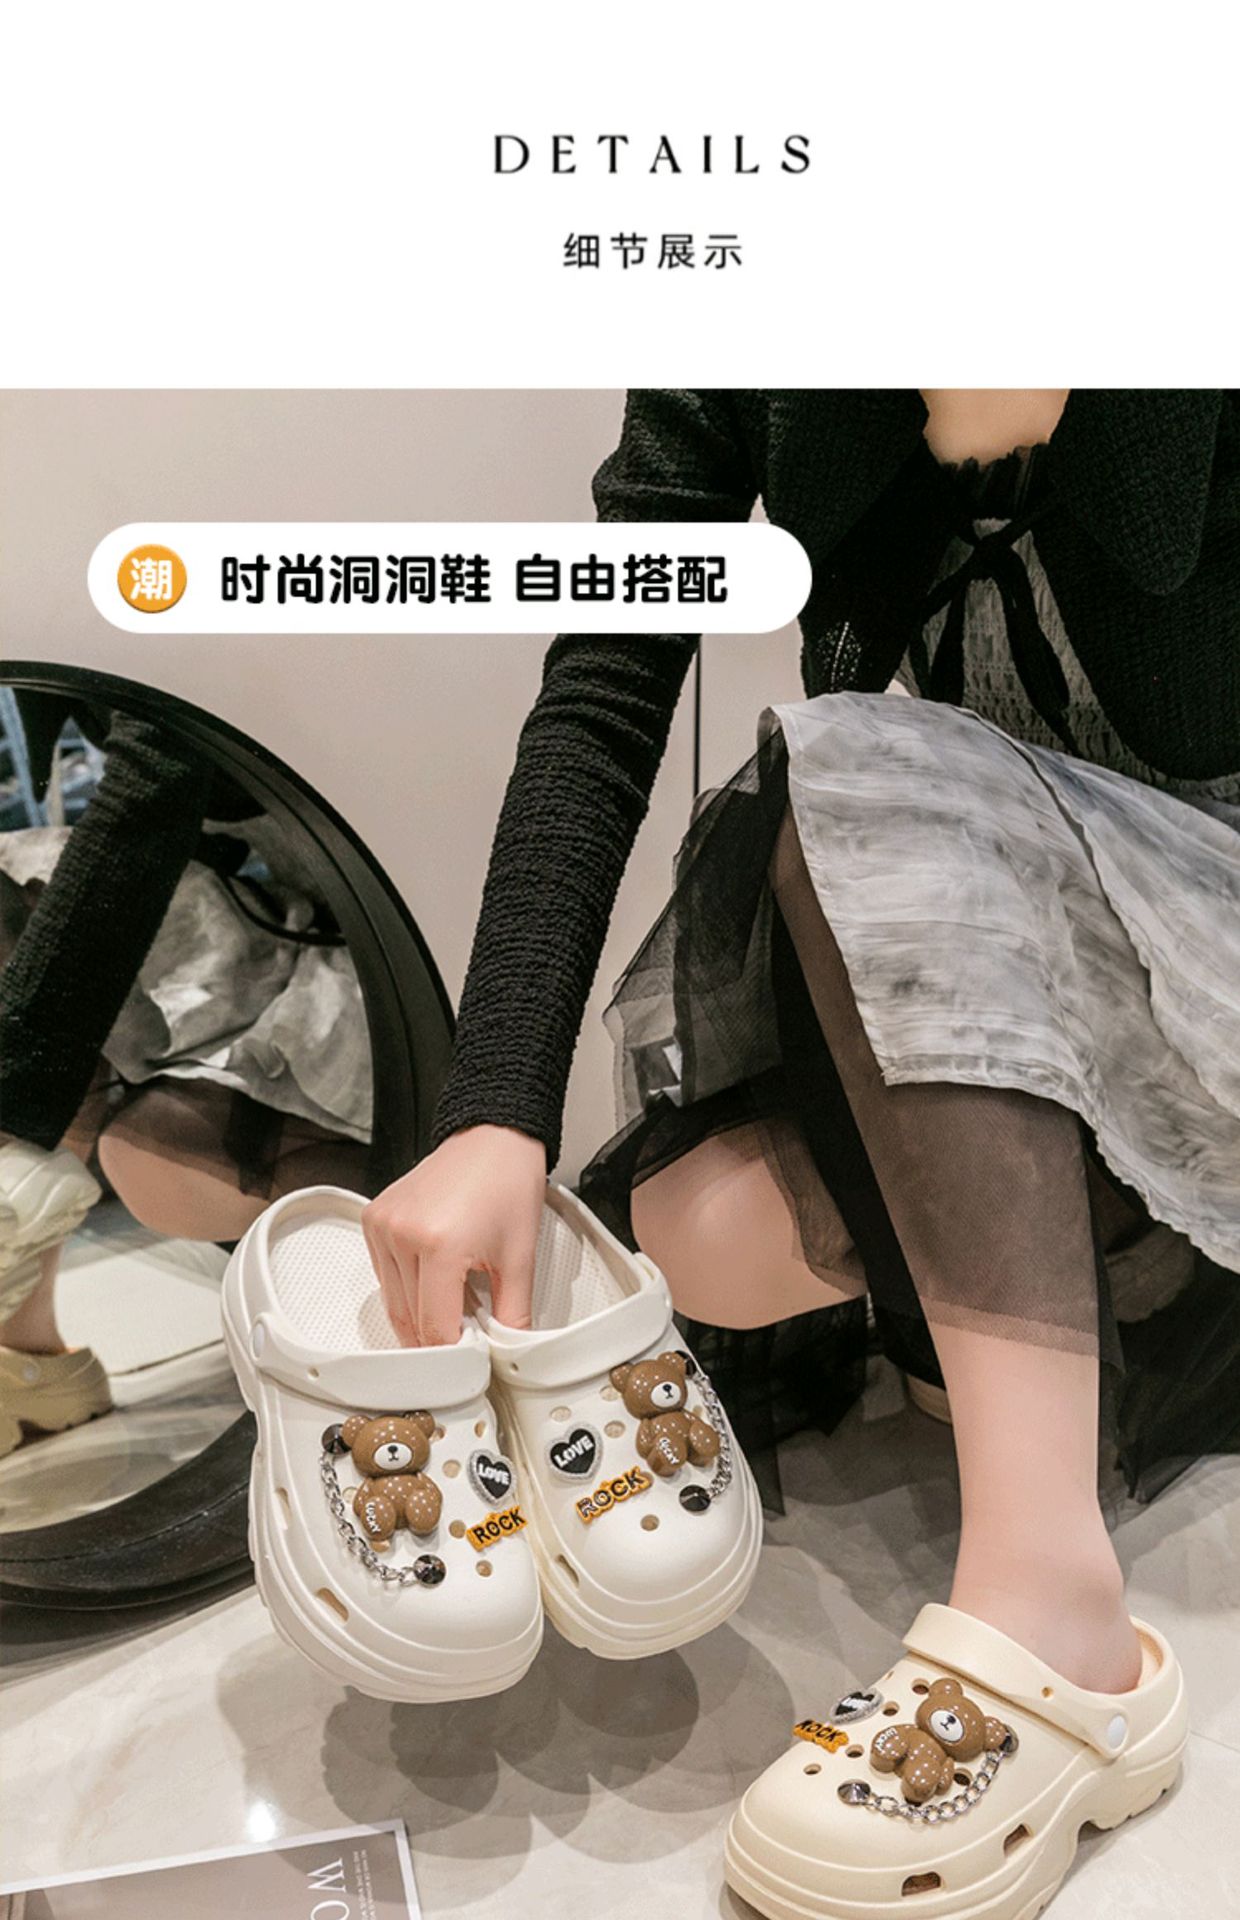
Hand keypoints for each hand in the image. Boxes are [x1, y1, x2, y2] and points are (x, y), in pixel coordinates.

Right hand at [362, 1125, 546, 1345]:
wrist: (493, 1138)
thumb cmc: (507, 1184)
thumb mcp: (520, 1257)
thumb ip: (513, 1314)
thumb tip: (508, 1353)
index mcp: (439, 1244)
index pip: (434, 1328)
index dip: (454, 1354)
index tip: (469, 1363)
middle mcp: (402, 1233)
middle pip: (410, 1319)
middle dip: (438, 1338)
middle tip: (467, 1339)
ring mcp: (383, 1225)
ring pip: (393, 1302)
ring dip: (421, 1315)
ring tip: (455, 1303)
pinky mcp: (374, 1219)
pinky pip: (384, 1275)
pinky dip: (406, 1288)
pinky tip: (435, 1279)